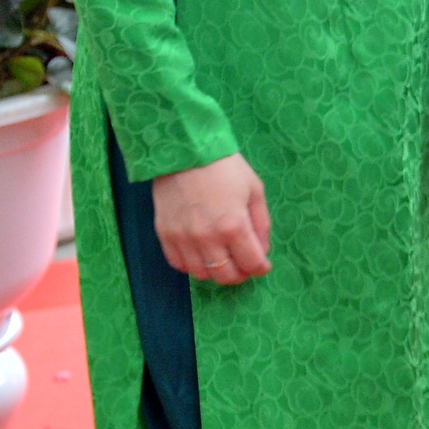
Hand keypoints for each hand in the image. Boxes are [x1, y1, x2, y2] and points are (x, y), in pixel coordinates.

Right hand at [152, 153, 271, 285]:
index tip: (263, 265)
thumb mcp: (254, 191)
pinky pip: (179, 265)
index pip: (251, 264)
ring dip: (216, 272)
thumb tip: (263, 251)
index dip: (261, 268)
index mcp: (234, 226)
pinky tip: (201, 253)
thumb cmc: (225, 168)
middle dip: (240, 274)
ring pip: (201, 275)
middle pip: (226, 276)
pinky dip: (192, 265)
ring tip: (223, 258)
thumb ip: (261, 224)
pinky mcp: (164, 235)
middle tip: (245, 264)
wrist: (185, 151)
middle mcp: (207, 239)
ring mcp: (183, 239)